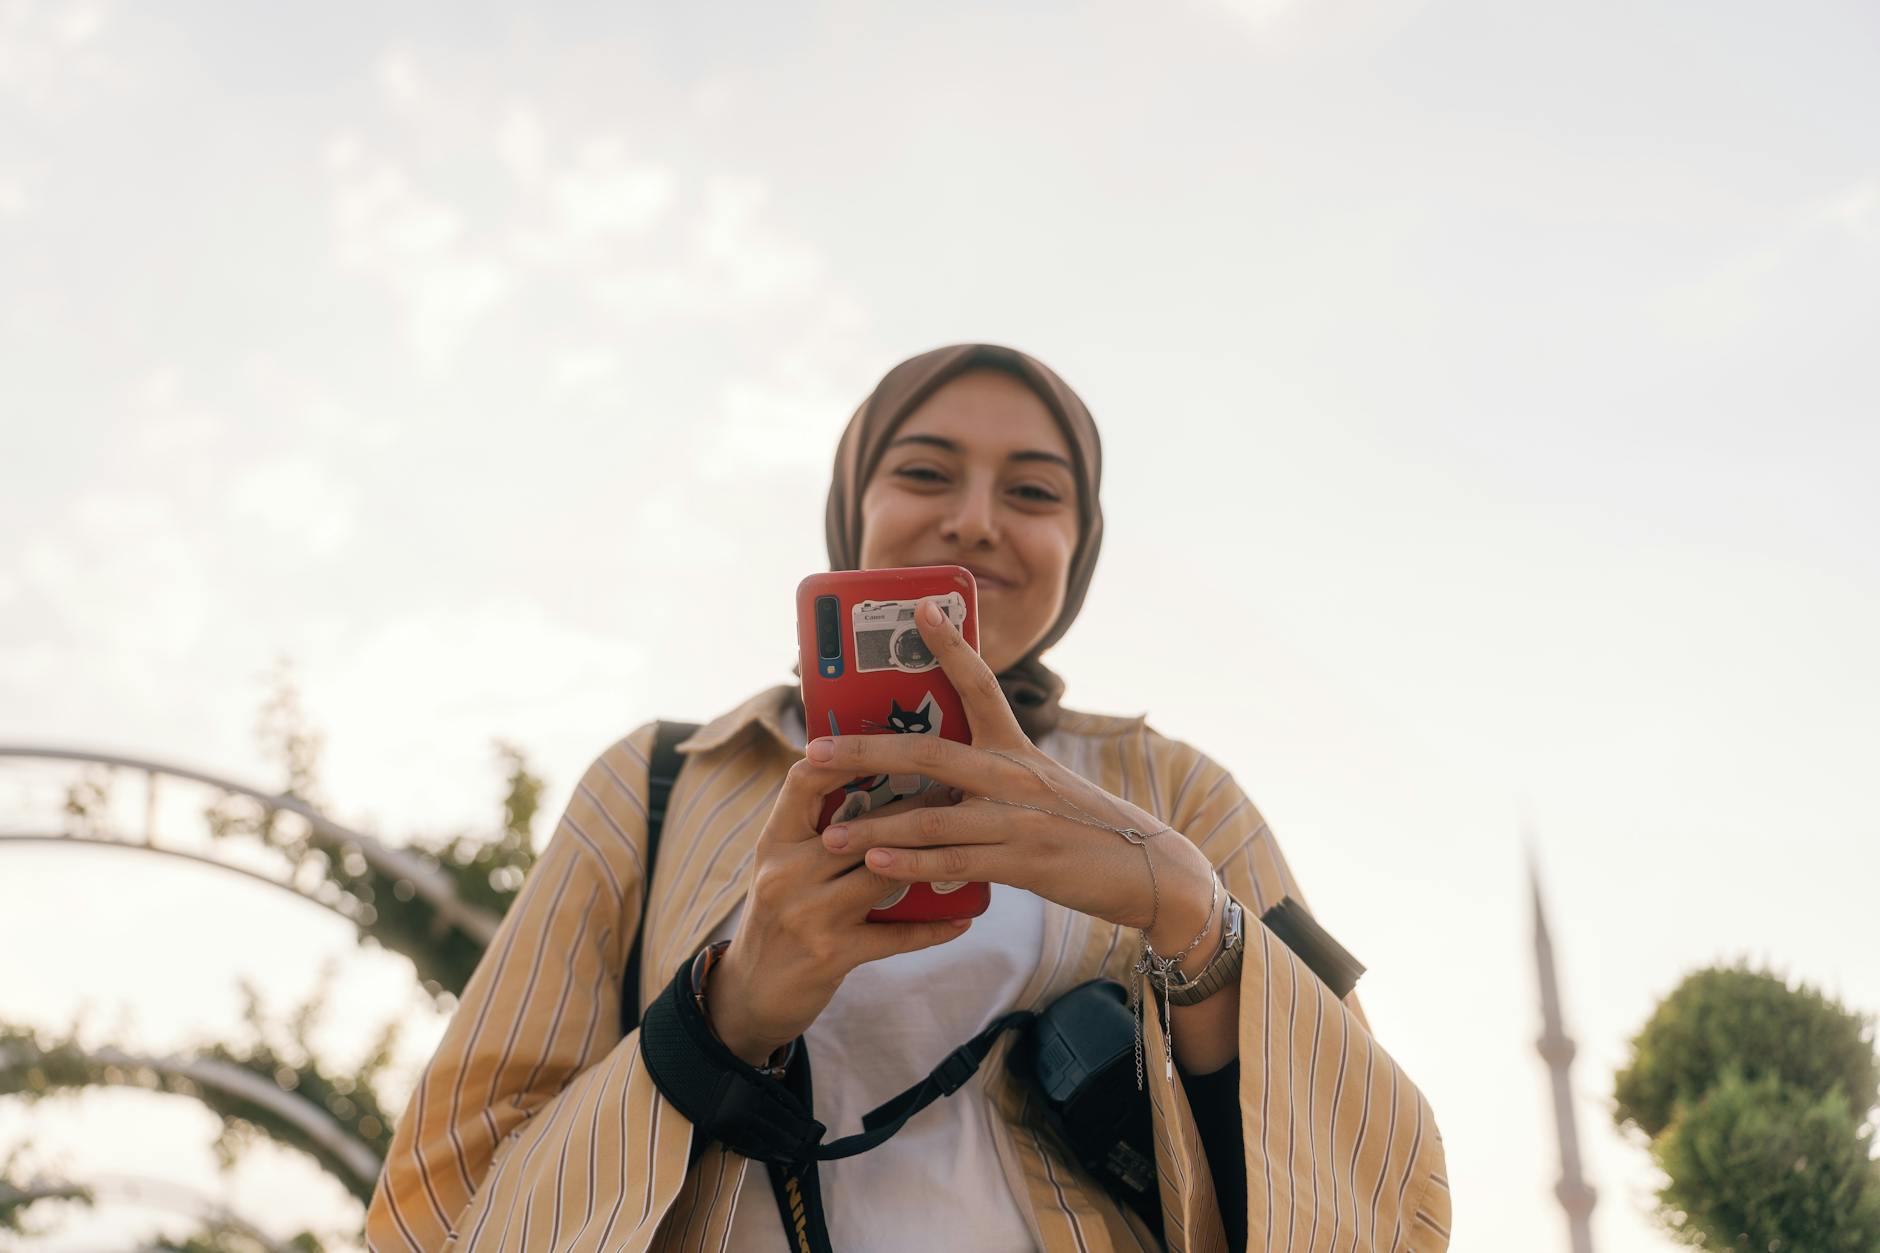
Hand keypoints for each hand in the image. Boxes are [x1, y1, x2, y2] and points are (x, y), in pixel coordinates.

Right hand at [705, 758, 972, 1065]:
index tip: (892, 739)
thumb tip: (873, 778)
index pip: (804, 781)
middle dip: (913, 806)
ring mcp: (810, 916)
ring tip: (970, 841)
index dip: (846, 755)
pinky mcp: (832, 955)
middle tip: (958, 787)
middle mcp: (787, 873)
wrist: (750, 993)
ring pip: (883, 874)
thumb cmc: (777, 917)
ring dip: (931, 859)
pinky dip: (933, 927)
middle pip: (860, 828)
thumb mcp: (780, 867)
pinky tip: (965, 918)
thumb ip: (815, 831)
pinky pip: (896, 935)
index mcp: (774, 843)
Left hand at [810, 598, 1218, 961]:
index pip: (982, 684)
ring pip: (932, 816)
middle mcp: (1015, 776)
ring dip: (875, 824)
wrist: (1148, 870)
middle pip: (930, 753)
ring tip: (830, 832)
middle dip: (867, 750)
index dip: (950, 645)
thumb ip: (992, 772)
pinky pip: (954, 861)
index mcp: (1018, 748)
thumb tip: (930, 771)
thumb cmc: (1085, 825)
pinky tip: (876, 862)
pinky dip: (911, 863)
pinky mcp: (1023, 862)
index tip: (921, 608)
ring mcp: (1018, 820)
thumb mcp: (1042, 784)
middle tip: (817, 749)